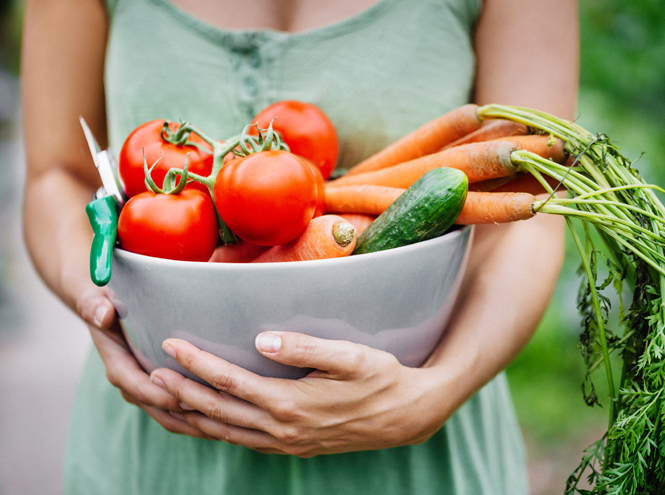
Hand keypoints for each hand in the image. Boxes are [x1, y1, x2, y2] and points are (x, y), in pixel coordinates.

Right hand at [76, 287, 213, 439]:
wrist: (103, 310)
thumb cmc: (105, 301)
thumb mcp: (97, 298)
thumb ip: (94, 305)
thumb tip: (102, 314)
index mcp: (118, 364)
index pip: (138, 387)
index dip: (161, 395)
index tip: (185, 399)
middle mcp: (131, 382)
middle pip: (158, 408)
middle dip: (185, 416)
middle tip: (216, 416)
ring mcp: (145, 388)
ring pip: (170, 416)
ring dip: (194, 423)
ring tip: (225, 424)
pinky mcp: (160, 387)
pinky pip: (177, 410)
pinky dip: (197, 418)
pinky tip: (223, 419)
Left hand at [150, 332, 453, 456]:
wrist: (405, 416)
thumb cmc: (380, 378)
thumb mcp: (350, 357)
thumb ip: (304, 348)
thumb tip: (261, 338)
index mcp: (291, 403)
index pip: (230, 381)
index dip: (197, 362)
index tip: (171, 343)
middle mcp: (282, 429)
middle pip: (218, 411)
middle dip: (180, 392)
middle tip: (149, 374)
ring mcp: (285, 443)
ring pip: (224, 433)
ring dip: (190, 417)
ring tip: (162, 400)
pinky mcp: (291, 446)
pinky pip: (241, 441)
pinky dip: (215, 430)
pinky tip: (204, 419)